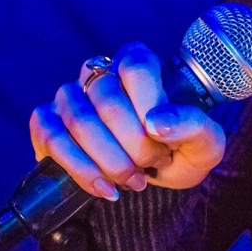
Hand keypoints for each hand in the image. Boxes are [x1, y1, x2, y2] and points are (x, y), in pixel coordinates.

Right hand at [29, 41, 226, 194]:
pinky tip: (104, 188)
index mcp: (137, 62)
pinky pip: (51, 137)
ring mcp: (69, 96)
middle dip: (134, 144)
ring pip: (79, 120)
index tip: (163, 138)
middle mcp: (98, 72)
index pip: (136, 67)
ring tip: (133, 182)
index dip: (150, 104)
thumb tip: (156, 123)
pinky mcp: (47, 122)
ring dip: (109, 160)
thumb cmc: (179, 151)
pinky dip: (80, 168)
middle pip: (107, 98)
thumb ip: (192, 126)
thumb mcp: (204, 143)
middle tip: (152, 166)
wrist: (152, 178)